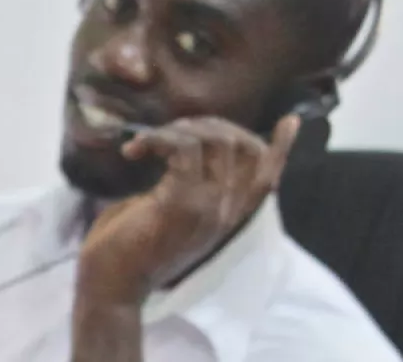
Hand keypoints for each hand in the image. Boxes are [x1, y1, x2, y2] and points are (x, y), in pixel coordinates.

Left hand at [77, 115, 299, 304]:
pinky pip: (183, 148)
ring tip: (148, 142)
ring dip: (179, 128)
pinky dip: (157, 138)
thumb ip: (190, 186)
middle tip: (169, 131)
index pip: (267, 180)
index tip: (290, 121)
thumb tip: (187, 150)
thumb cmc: (130, 245)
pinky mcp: (181, 202)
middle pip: (243, 147)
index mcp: (227, 217)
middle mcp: (226, 212)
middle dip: (208, 124)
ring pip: (217, 141)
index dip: (280, 148)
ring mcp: (208, 206)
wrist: (113, 282)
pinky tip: (134, 151)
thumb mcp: (169, 211)